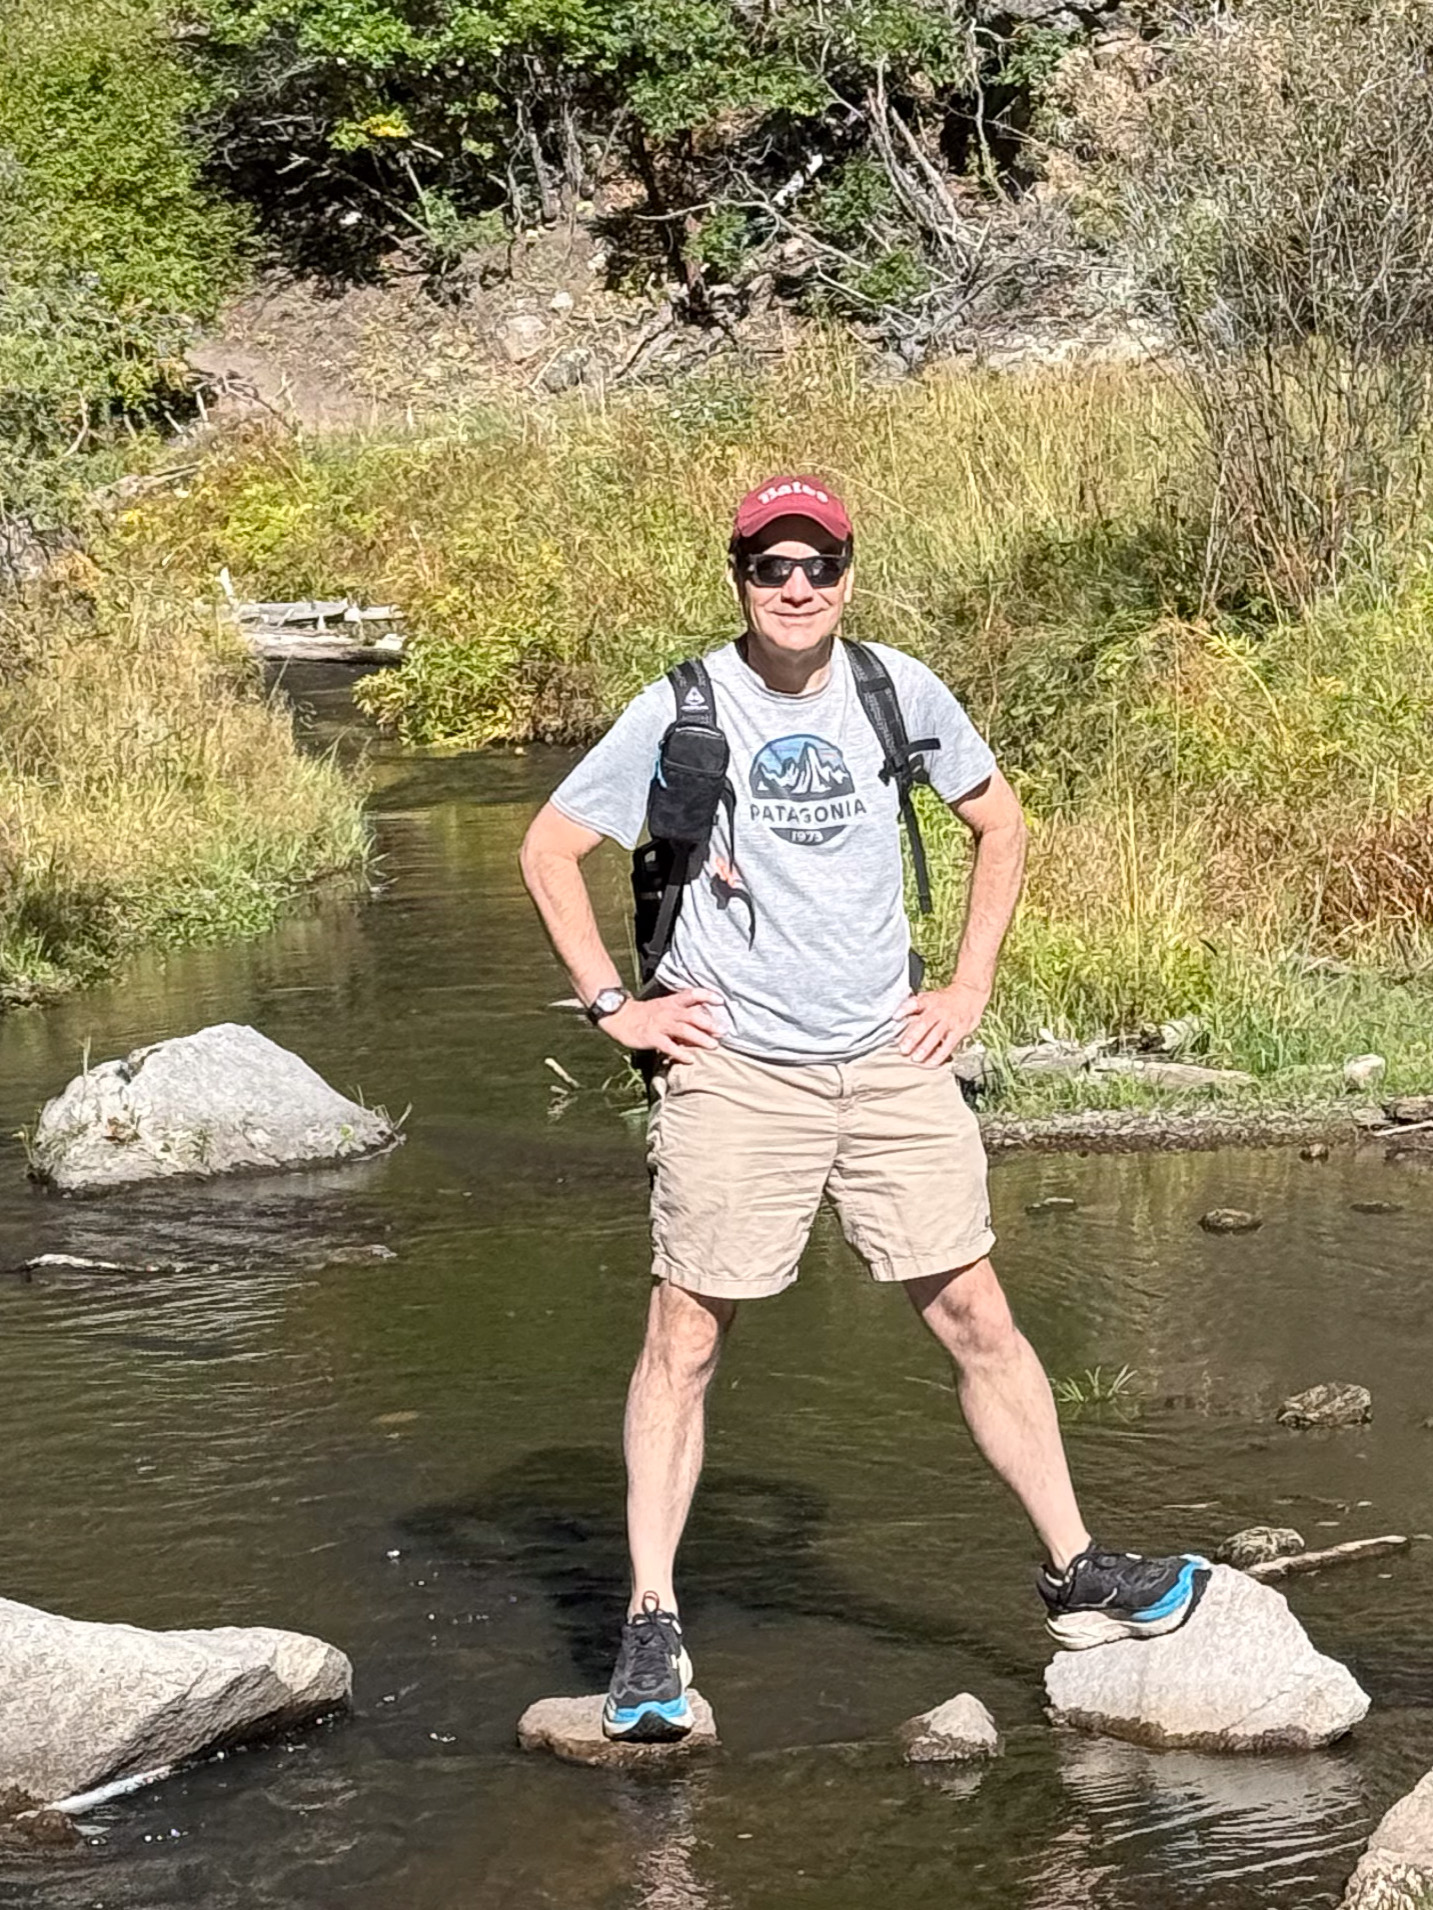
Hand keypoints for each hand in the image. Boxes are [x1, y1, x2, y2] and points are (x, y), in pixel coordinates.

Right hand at [600, 988, 723, 1061]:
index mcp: (672, 1002)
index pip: (692, 994)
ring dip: (700, 1038)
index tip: (721, 1000)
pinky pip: (669, 1046)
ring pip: (684, 1030)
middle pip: (692, 1015)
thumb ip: (683, 1014)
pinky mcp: (652, 1037)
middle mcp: (668, 1012)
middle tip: (723, 1031)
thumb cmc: (647, 1014)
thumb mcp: (664, 1007)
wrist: (621, 1017)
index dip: (707, 995)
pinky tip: (690, 1059)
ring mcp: (660, 1024)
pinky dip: (680, 1053)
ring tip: (713, 1045)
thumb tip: (704, 1025)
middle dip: (709, 1023)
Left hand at [894, 977, 988, 1067]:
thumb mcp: (929, 997)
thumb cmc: (945, 999)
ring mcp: (949, 1021)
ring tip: (915, 1058)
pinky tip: (931, 1062)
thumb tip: (896, 1017)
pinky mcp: (959, 1031)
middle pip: (924, 1024)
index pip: (915, 1003)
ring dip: (924, 1048)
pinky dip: (940, 1055)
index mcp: (929, 1001)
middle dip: (912, 1037)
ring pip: (936, 1035)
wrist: (970, 994)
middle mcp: (938, 1011)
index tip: (895, 1017)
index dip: (904, 1009)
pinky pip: (949, 1044)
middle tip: (903, 1049)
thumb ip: (914, 1007)